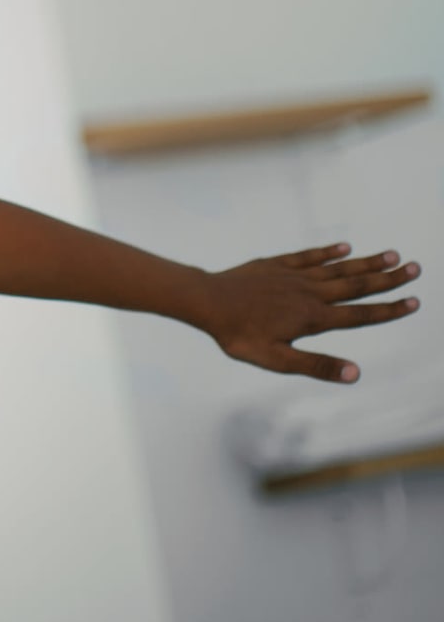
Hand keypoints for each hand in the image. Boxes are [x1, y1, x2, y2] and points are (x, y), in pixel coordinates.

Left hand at [185, 243, 420, 381]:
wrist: (205, 301)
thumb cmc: (238, 334)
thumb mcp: (276, 359)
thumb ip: (316, 365)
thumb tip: (356, 374)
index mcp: (313, 318)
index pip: (360, 314)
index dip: (389, 309)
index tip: (414, 301)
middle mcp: (309, 293)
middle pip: (356, 285)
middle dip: (388, 279)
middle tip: (416, 268)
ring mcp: (293, 276)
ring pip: (338, 268)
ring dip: (367, 262)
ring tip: (393, 255)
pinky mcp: (276, 264)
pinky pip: (309, 256)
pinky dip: (329, 251)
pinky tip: (345, 247)